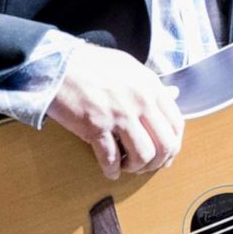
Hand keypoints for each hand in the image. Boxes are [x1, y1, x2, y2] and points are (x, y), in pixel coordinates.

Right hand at [47, 44, 183, 179]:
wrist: (56, 63)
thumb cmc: (90, 64)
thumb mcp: (128, 67)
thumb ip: (151, 84)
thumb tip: (174, 94)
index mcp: (150, 85)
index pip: (176, 123)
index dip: (173, 145)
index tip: (164, 153)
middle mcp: (139, 100)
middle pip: (165, 144)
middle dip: (158, 162)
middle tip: (146, 165)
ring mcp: (118, 113)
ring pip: (143, 155)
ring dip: (136, 167)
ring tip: (126, 165)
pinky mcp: (95, 126)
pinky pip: (111, 158)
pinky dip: (112, 169)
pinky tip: (110, 170)